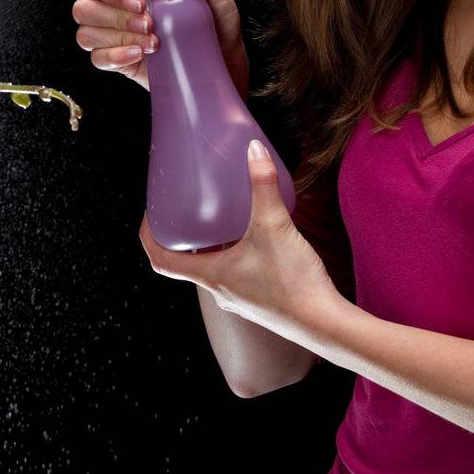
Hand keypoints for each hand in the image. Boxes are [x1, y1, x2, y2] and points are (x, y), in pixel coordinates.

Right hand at [73, 0, 249, 101]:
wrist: (223, 61)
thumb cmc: (215, 20)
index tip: (141, 1)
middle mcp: (116, 7)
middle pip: (84, 6)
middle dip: (114, 15)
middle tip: (149, 22)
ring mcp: (114, 35)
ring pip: (87, 33)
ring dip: (119, 37)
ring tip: (153, 42)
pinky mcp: (118, 61)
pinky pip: (97, 58)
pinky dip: (116, 56)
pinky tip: (139, 54)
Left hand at [139, 140, 342, 341]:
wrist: (324, 324)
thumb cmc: (293, 282)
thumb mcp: (274, 226)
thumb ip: (264, 186)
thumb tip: (254, 150)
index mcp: (211, 276)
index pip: (162, 261)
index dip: (149, 238)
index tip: (149, 216)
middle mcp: (220, 291)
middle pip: (187, 264)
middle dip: (183, 238)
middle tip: (187, 209)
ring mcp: (240, 299)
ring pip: (215, 269)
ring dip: (211, 247)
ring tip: (221, 219)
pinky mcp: (261, 302)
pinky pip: (238, 276)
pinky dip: (237, 256)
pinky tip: (256, 239)